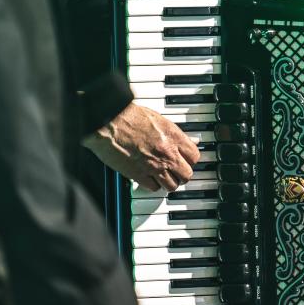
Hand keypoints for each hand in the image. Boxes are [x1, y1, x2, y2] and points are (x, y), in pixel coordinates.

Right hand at [83, 101, 200, 191]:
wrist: (109, 121)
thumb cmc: (128, 116)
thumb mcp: (159, 119)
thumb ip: (175, 133)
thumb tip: (189, 140)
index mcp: (173, 138)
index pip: (195, 156)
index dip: (190, 160)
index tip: (186, 160)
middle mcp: (167, 154)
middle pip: (187, 174)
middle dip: (182, 174)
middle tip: (176, 171)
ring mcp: (154, 166)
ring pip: (172, 185)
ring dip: (168, 182)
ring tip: (163, 177)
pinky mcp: (139, 175)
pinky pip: (154, 188)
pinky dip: (152, 185)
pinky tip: (149, 178)